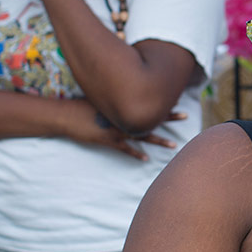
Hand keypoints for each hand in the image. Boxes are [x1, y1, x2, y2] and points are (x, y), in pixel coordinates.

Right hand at [63, 99, 181, 160]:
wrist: (65, 115)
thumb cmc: (81, 104)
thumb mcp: (99, 97)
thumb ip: (113, 97)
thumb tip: (123, 91)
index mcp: (122, 106)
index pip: (146, 102)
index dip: (160, 101)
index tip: (177, 98)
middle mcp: (123, 117)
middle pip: (151, 117)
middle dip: (169, 116)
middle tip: (186, 115)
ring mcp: (117, 129)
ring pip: (143, 136)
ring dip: (159, 141)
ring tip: (174, 145)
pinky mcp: (108, 141)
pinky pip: (125, 149)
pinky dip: (135, 154)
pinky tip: (146, 159)